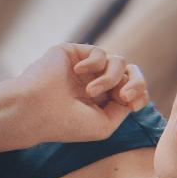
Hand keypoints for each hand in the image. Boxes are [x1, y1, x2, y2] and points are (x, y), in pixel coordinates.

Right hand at [8, 43, 148, 144]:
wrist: (36, 109)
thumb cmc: (67, 123)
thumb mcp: (105, 125)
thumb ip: (124, 109)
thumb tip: (132, 92)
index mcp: (104, 102)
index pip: (133, 91)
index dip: (140, 93)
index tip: (133, 104)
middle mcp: (96, 83)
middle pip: (132, 73)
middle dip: (136, 82)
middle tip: (125, 94)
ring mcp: (86, 68)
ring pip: (118, 62)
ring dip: (110, 78)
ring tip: (91, 91)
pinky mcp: (75, 52)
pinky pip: (100, 53)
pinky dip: (94, 63)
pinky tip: (77, 72)